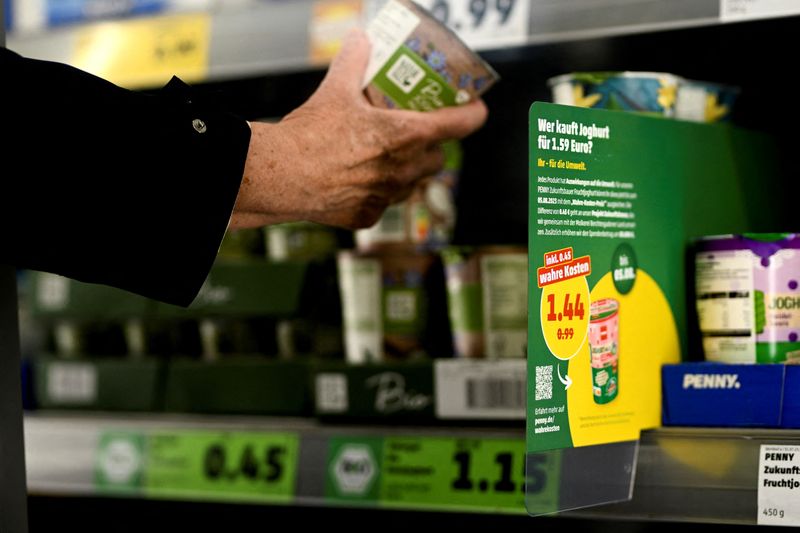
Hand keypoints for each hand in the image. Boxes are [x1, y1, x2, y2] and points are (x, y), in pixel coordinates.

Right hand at [233, 28, 487, 229]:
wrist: (280, 176)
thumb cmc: (309, 135)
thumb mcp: (334, 89)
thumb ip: (353, 60)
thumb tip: (360, 38)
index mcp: (405, 135)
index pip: (459, 125)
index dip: (472, 114)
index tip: (474, 109)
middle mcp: (403, 170)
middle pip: (437, 158)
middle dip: (431, 146)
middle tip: (415, 132)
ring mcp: (387, 196)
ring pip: (413, 183)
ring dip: (407, 170)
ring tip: (385, 156)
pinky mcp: (368, 216)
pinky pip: (385, 202)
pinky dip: (378, 191)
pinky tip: (357, 179)